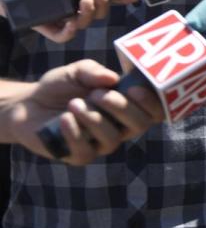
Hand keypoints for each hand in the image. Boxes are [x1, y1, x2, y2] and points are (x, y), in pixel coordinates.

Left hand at [0, 0, 136, 42]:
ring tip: (83, 1)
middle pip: (98, 12)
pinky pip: (64, 36)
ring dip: (89, 15)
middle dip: (103, 4)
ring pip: (84, 23)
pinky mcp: (45, 28)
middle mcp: (70, 5)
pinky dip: (71, 31)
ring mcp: (59, 17)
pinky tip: (72, 22)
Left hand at [6, 60, 162, 164]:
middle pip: (140, 125)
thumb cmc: (61, 87)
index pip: (155, 110)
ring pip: (113, 139)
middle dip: (122, 108)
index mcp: (129, 105)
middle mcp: (121, 127)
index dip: (153, 103)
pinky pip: (86, 151)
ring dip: (94, 119)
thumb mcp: (76, 71)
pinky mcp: (80, 156)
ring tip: (73, 104)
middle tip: (97, 94)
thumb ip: (94, 71)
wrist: (28, 104)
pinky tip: (64, 119)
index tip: (134, 90)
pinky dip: (75, 133)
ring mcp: (102, 144)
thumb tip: (112, 79)